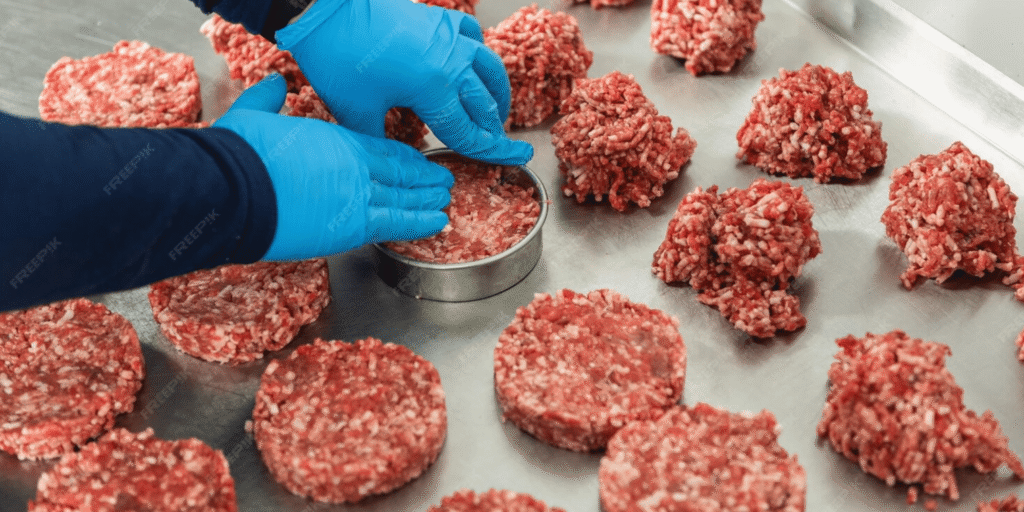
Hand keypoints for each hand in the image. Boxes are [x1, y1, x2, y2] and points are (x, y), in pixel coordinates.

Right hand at [214, 74, 453, 260]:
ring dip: (428, 199)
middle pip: (399, 171)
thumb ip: (267, 100)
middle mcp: (354, 165)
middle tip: (443, 180)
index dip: (404, 156)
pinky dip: (420, 223)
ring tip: (445, 200)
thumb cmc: (239, 154)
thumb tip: (271, 83)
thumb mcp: (252, 115)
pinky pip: (396, 224)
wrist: (234, 188)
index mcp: (336, 139)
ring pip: (404, 198)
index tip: (419, 161)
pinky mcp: (352, 226)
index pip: (382, 148)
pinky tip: (438, 222)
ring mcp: (358, 195)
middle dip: (424, 177)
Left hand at [276, 0, 533, 165]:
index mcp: (434, 90)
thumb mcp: (357, 112)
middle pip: (484, 104)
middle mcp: (451, 63)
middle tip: (504, 144)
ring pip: (489, 70)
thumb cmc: (338, 58)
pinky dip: (479, 56)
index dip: (492, 151)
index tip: (517, 158)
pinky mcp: (439, 19)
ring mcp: (449, 37)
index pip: (470, 131)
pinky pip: (473, 38)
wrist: (326, 9)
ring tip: (497, 112)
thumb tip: (395, 162)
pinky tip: (475, 65)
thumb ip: (381, 142)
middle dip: (495, 129)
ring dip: (496, 94)